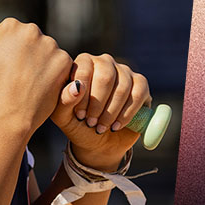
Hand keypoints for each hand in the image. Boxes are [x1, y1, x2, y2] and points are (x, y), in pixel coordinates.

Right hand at [0, 18, 71, 137]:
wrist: (8, 115)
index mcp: (10, 26)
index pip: (12, 31)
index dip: (8, 48)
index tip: (5, 63)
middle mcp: (32, 31)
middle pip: (31, 39)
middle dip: (26, 53)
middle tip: (18, 74)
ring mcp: (51, 46)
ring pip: (47, 52)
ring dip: (41, 63)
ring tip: (29, 83)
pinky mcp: (64, 62)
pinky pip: (61, 65)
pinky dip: (54, 75)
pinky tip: (42, 87)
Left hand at [51, 53, 150, 169]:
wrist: (98, 141)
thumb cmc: (77, 124)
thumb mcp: (63, 116)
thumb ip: (64, 99)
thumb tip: (77, 87)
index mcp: (83, 63)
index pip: (85, 69)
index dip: (83, 95)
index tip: (80, 115)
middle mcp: (104, 62)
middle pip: (106, 76)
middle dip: (98, 104)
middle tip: (91, 123)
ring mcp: (124, 71)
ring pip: (123, 87)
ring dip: (111, 112)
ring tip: (102, 127)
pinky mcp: (140, 84)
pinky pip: (138, 93)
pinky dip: (127, 113)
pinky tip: (116, 125)